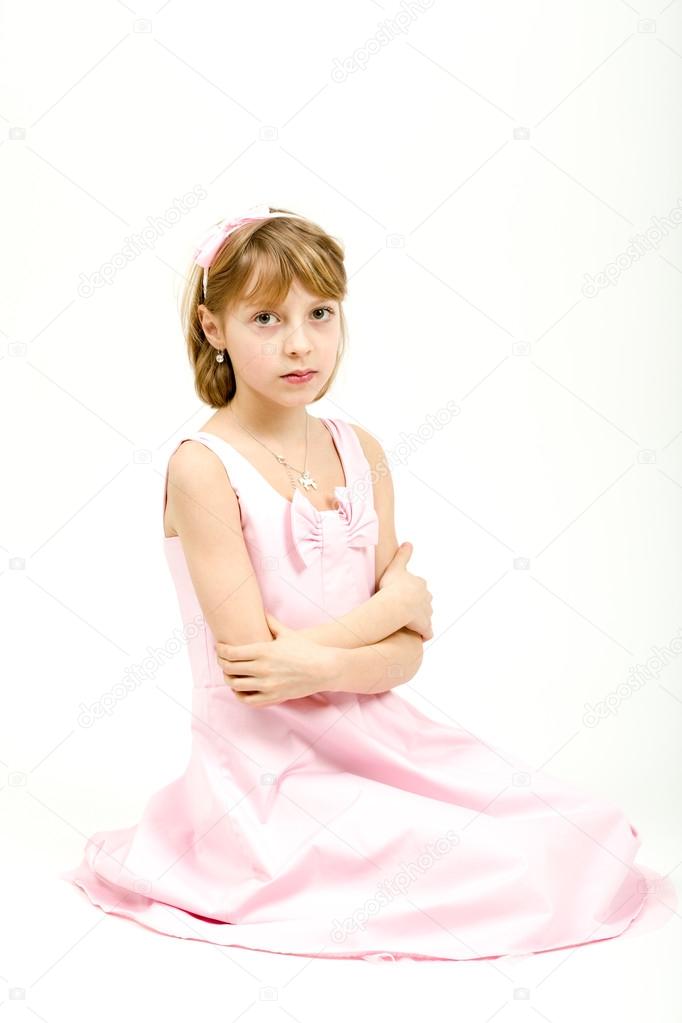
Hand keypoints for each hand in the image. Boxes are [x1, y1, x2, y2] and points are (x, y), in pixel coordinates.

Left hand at [214, 612, 334, 707]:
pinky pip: (248, 700)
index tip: (219, 648)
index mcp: (263, 651)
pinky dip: (239, 695)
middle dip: (222, 663)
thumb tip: (261, 611)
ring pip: (235, 685)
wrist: (324, 669)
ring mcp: (267, 685)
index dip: (221, 650)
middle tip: (222, 659)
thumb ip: (271, 622)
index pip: (231, 652)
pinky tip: (239, 688)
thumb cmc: (306, 649)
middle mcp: (262, 669)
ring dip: (228, 679)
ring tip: (229, 674)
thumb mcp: (287, 633)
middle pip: (229, 668)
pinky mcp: (273, 697)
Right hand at [378, 541, 432, 640]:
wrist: (397, 604)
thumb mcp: (396, 567)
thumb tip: (408, 542)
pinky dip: (422, 635)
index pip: (418, 589)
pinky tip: (415, 637)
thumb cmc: (393, 586)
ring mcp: (427, 613)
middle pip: (423, 603)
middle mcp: (427, 598)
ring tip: (406, 626)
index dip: (410, 594)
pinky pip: (426, 633)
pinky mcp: (425, 627)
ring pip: (424, 618)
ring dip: (418, 622)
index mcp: (420, 584)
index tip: (401, 598)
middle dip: (417, 608)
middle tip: (402, 613)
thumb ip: (403, 555)